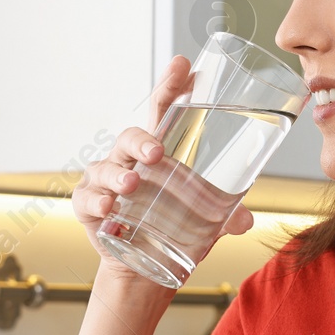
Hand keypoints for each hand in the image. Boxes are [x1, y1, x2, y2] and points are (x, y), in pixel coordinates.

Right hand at [73, 55, 255, 280]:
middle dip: (141, 140)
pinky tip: (109, 207)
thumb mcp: (204, 221)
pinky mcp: (91, 208)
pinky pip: (88, 199)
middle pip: (131, 137)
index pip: (164, 111)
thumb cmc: (173, 229)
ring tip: (131, 185)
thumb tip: (246, 220)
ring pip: (106, 167)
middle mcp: (129, 161)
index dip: (171, 86)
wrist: (143, 270)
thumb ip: (226, 216)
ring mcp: (107, 182)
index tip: (183, 64)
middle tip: (157, 152)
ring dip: (118, 175)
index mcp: (158, 152)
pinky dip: (97, 201)